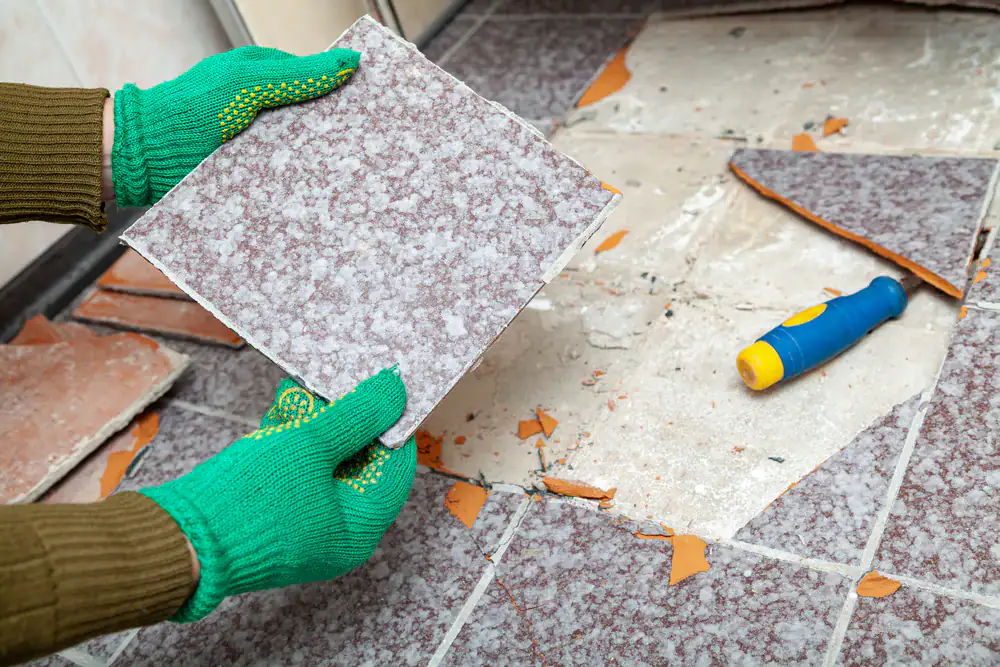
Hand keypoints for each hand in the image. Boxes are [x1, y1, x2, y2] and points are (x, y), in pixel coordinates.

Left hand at [109, 45, 359, 206]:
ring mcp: (256, 144)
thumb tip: (352, 62)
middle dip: (338, 132)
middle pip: (313, 120)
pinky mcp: (248, 176)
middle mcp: (262, 110)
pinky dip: (300, 186)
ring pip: (301, 153)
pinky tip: (321, 195)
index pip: (317, 81)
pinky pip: (283, 180)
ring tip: (353, 178)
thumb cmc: (193, 111)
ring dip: (321, 164)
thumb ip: (298, 75)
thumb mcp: (249, 85)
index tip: (376, 105)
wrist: (145, 159)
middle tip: (373, 147)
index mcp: (263, 78)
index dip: (345, 91)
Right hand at [140, 369, 416, 622]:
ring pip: (326, 464)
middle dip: (340, 420)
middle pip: (360, 462)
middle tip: (322, 388)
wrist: (179, 539)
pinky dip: (293, 446)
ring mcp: (310, 528)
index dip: (387, 422)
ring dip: (312, 426)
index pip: (395, 465)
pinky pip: (301, 475)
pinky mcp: (281, 519)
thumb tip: (395, 392)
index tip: (375, 389)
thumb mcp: (308, 444)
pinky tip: (278, 417)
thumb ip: (356, 416)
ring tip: (291, 399)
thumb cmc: (249, 498)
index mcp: (361, 528)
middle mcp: (341, 535)